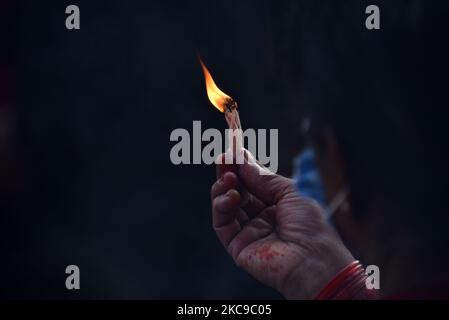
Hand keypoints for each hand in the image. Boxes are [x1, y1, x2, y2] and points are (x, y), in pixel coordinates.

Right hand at [211, 150, 353, 298]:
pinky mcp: (237, 245)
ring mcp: (248, 232)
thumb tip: (243, 161)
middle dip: (228, 173)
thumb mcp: (290, 192)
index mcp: (276, 205)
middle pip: (237, 191)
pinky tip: (231, 195)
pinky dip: (221, 206)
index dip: (242, 167)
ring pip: (225, 206)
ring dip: (223, 187)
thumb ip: (264, 178)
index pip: (252, 183)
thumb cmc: (311, 226)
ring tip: (228, 177)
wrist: (314, 259)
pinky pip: (222, 223)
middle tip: (223, 158)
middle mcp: (260, 218)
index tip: (233, 150)